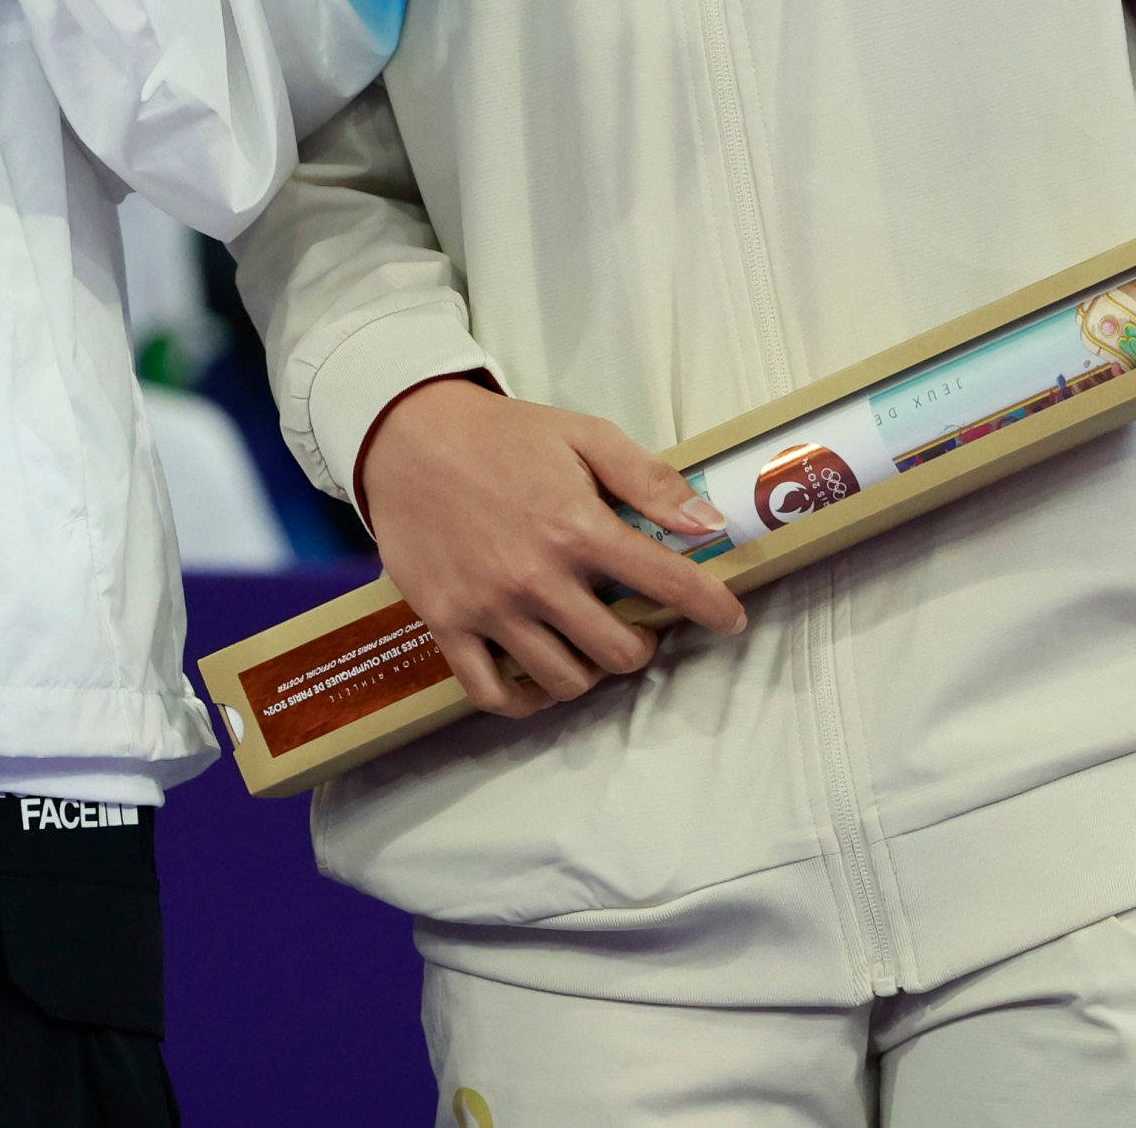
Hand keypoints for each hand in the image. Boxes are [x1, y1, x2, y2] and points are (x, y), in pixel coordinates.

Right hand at [357, 377, 747, 717]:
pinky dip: (523, 701)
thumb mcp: (583, 435)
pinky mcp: (447, 622)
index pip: (668, 585)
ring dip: (589, 670)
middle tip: (634, 625)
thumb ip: (649, 480)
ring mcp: (490, 607)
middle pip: (618, 652)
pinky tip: (538, 682)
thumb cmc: (502, 434)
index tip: (730, 619)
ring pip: (564, 680)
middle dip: (641, 644)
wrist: (406, 434)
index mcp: (578, 528)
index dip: (713, 608)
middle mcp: (537, 577)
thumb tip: (709, 523)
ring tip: (585, 644)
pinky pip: (491, 692)